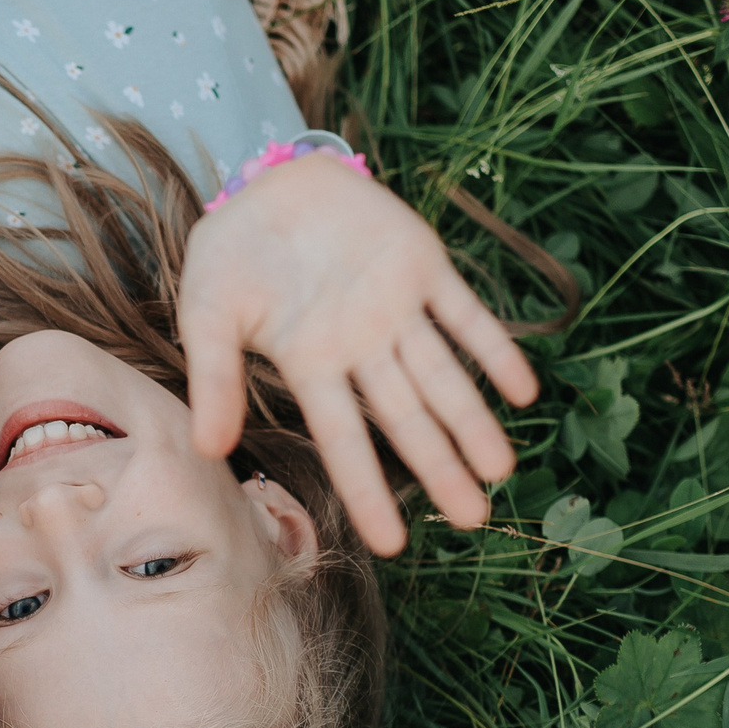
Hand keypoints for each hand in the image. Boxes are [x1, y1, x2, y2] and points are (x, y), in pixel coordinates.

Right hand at [178, 154, 537, 556]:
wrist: (266, 182)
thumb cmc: (230, 253)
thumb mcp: (206, 314)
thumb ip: (213, 378)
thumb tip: (207, 449)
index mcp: (310, 365)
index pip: (344, 441)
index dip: (369, 492)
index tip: (392, 545)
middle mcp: (361, 348)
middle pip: (406, 419)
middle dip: (440, 468)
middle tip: (475, 519)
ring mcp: (396, 309)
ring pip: (443, 376)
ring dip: (473, 421)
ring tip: (501, 470)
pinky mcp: (423, 266)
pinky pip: (465, 314)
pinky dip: (494, 348)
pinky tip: (522, 389)